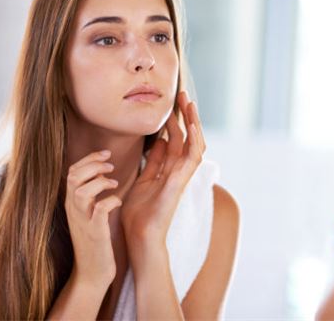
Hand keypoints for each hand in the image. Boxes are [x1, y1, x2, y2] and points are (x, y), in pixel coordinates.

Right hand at [64, 150, 121, 286]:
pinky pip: (99, 211)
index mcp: (72, 203)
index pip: (72, 172)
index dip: (89, 158)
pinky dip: (109, 201)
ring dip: (100, 182)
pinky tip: (118, 201)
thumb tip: (103, 170)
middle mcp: (74, 210)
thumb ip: (91, 193)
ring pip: (81, 192)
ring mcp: (83, 221)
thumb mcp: (88, 213)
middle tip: (111, 165)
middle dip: (93, 164)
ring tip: (114, 182)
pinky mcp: (95, 233)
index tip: (106, 153)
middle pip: (73, 177)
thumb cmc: (95, 240)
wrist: (91, 272)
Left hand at [121, 91, 206, 251]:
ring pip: (194, 144)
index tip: (170, 104)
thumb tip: (158, 141)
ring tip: (189, 103)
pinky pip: (192, 158)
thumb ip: (152, 162)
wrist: (139, 237)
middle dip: (185, 116)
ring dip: (193, 123)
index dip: (174, 121)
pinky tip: (192, 124)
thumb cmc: (139, 215)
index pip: (174, 140)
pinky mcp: (181, 183)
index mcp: (168, 170)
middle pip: (186, 138)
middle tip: (183, 94)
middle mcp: (177, 171)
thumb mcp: (143, 180)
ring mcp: (182, 177)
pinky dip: (194, 140)